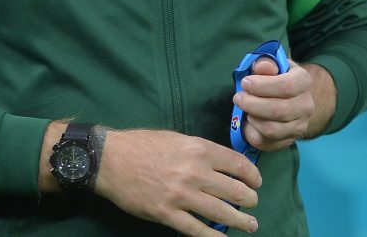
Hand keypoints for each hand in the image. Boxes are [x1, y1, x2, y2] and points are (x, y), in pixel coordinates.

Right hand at [94, 128, 261, 234]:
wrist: (110, 160)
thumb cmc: (143, 145)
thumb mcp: (177, 138)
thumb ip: (200, 152)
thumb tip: (221, 166)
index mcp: (199, 149)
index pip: (238, 165)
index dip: (253, 176)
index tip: (256, 183)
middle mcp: (195, 172)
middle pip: (235, 190)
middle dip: (250, 200)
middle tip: (253, 204)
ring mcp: (182, 196)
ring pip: (222, 212)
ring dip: (241, 221)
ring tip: (250, 225)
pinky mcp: (168, 214)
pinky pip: (198, 230)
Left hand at [234, 59, 333, 151]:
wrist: (287, 98)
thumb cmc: (274, 78)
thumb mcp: (271, 65)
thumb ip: (265, 63)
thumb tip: (261, 67)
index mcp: (304, 81)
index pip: (286, 86)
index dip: (262, 86)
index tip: (245, 83)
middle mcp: (307, 106)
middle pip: (278, 110)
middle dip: (252, 104)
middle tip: (238, 97)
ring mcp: (300, 126)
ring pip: (272, 129)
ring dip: (253, 118)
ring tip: (245, 109)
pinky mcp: (288, 141)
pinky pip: (266, 142)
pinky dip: (252, 132)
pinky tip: (249, 121)